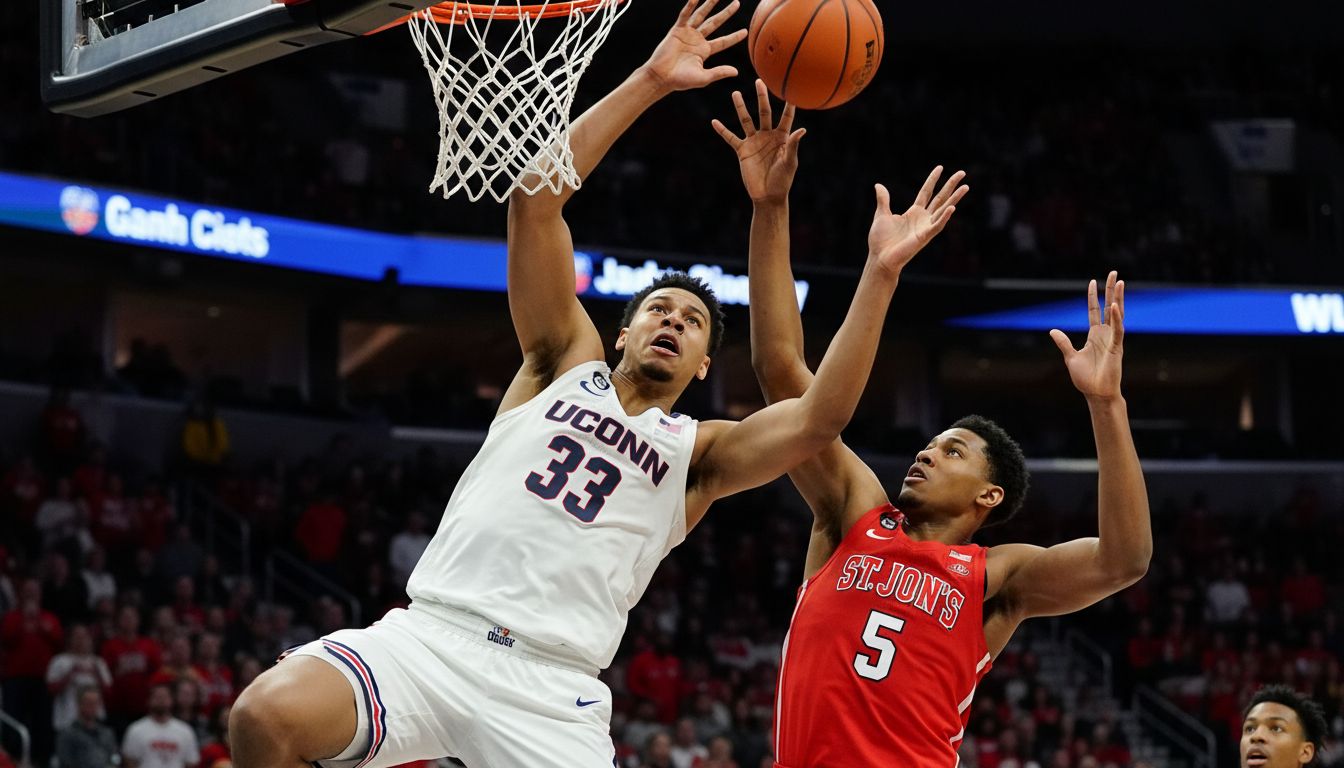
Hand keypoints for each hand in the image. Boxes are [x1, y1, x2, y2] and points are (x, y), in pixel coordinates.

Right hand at [642, 0, 746, 92]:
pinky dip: (690, 6)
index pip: (723, 41)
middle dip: (726, 13)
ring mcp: (687, 34)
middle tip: (737, 3)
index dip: (734, 37)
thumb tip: (736, 72)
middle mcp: (697, 40)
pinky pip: (685, 16)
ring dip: (709, 4)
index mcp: (705, 51)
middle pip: (715, 23)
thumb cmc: (681, 80)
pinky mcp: (677, 30)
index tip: (745, 32)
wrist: (662, 77)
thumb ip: (719, 72)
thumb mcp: (704, 78)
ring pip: (701, 15)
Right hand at [712, 79, 805, 203]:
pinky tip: (714, 121)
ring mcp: (754, 142)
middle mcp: (767, 136)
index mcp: (782, 137)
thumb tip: (802, 130)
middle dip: (762, 97)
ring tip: (735, 93)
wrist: (767, 196)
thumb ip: (793, 145)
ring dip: (741, 107)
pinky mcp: (742, 151)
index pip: (786, 117)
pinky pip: (730, 138)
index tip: (791, 89)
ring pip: (746, 121)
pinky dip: (722, 130)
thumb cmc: (782, 180)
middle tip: (759, 81)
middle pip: (764, 112)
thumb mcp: (789, 162)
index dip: (789, 105)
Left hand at [868, 166, 967, 275]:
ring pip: (944, 209)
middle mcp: (923, 218)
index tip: (940, 167)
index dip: (933, 180)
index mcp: (914, 212)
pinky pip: (937, 226)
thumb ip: (883, 200)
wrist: (880, 258)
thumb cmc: (880, 240)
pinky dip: (944, 217)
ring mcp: (925, 227)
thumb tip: (878, 185)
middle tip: (962, 173)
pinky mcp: (924, 237)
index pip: (926, 192)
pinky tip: (951, 208)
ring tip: (966, 187)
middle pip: (940, 198)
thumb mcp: (881, 215)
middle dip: (951, 185)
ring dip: (955, 199)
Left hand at [1050, 271, 1125, 400]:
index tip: (1093, 281)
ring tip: (1121, 282)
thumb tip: (1052, 330)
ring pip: (1117, 314)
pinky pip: (1118, 330)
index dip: (1093, 297)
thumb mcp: (1070, 357)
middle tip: (1115, 273)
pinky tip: (1115, 306)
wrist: (1097, 393)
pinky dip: (1116, 318)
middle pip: (1109, 307)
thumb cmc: (1086, 378)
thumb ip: (1063, 343)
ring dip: (1118, 298)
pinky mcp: (1117, 347)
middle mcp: (1105, 334)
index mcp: (1094, 335)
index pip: (1094, 311)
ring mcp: (1113, 339)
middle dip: (1111, 290)